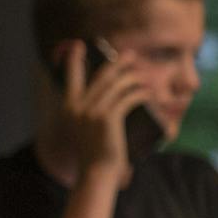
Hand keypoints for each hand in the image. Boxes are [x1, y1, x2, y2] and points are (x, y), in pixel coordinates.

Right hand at [57, 40, 147, 180]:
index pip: (70, 77)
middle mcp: (77, 106)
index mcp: (68, 107)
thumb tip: (111, 94)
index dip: (74, 60)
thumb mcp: (86, 129)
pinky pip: (127, 98)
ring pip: (116, 85)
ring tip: (145, 75)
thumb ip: (89, 113)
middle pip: (100, 76)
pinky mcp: (108, 118)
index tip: (78, 45)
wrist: (97, 172)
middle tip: (130, 55)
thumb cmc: (95, 152)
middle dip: (117, 63)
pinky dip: (140, 93)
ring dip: (134, 77)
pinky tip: (149, 92)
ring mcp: (91, 111)